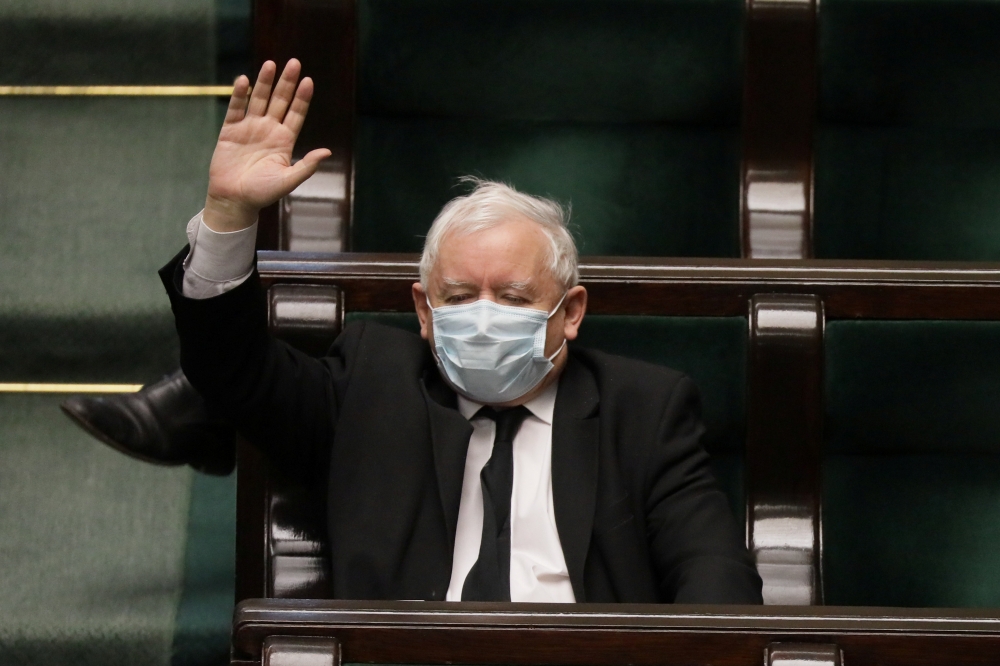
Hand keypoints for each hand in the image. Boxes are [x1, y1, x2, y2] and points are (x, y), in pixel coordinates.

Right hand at [203, 59, 330, 231]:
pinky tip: (244, 80)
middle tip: (294, 63)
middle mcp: (268, 130)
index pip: (296, 114)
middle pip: (280, 101)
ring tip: (270, 64)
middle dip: (287, 83)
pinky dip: (239, 95)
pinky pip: (236, 109)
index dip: (302, 98)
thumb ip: (306, 166)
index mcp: (284, 141)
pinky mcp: (230, 131)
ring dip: (264, 82)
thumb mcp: (288, 180)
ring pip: (258, 100)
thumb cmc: (262, 194)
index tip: (308, 81)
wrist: (234, 200)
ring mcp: (249, 128)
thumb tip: (327, 151)